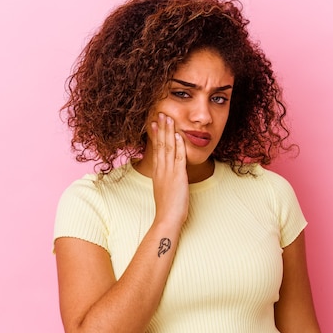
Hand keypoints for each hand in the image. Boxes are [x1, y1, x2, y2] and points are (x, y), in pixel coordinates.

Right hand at [150, 113, 188, 228]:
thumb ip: (165, 178)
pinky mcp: (178, 176)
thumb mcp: (164, 188)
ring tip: (168, 118)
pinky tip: (179, 135)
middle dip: (161, 128)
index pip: (155, 149)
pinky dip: (179, 146)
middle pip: (160, 144)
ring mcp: (169, 172)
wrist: (167, 218)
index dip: (155, 134)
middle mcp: (161, 169)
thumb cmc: (167, 207)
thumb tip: (168, 173)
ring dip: (168, 132)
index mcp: (157, 171)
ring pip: (168, 147)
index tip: (153, 122)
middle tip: (161, 114)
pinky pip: (178, 157)